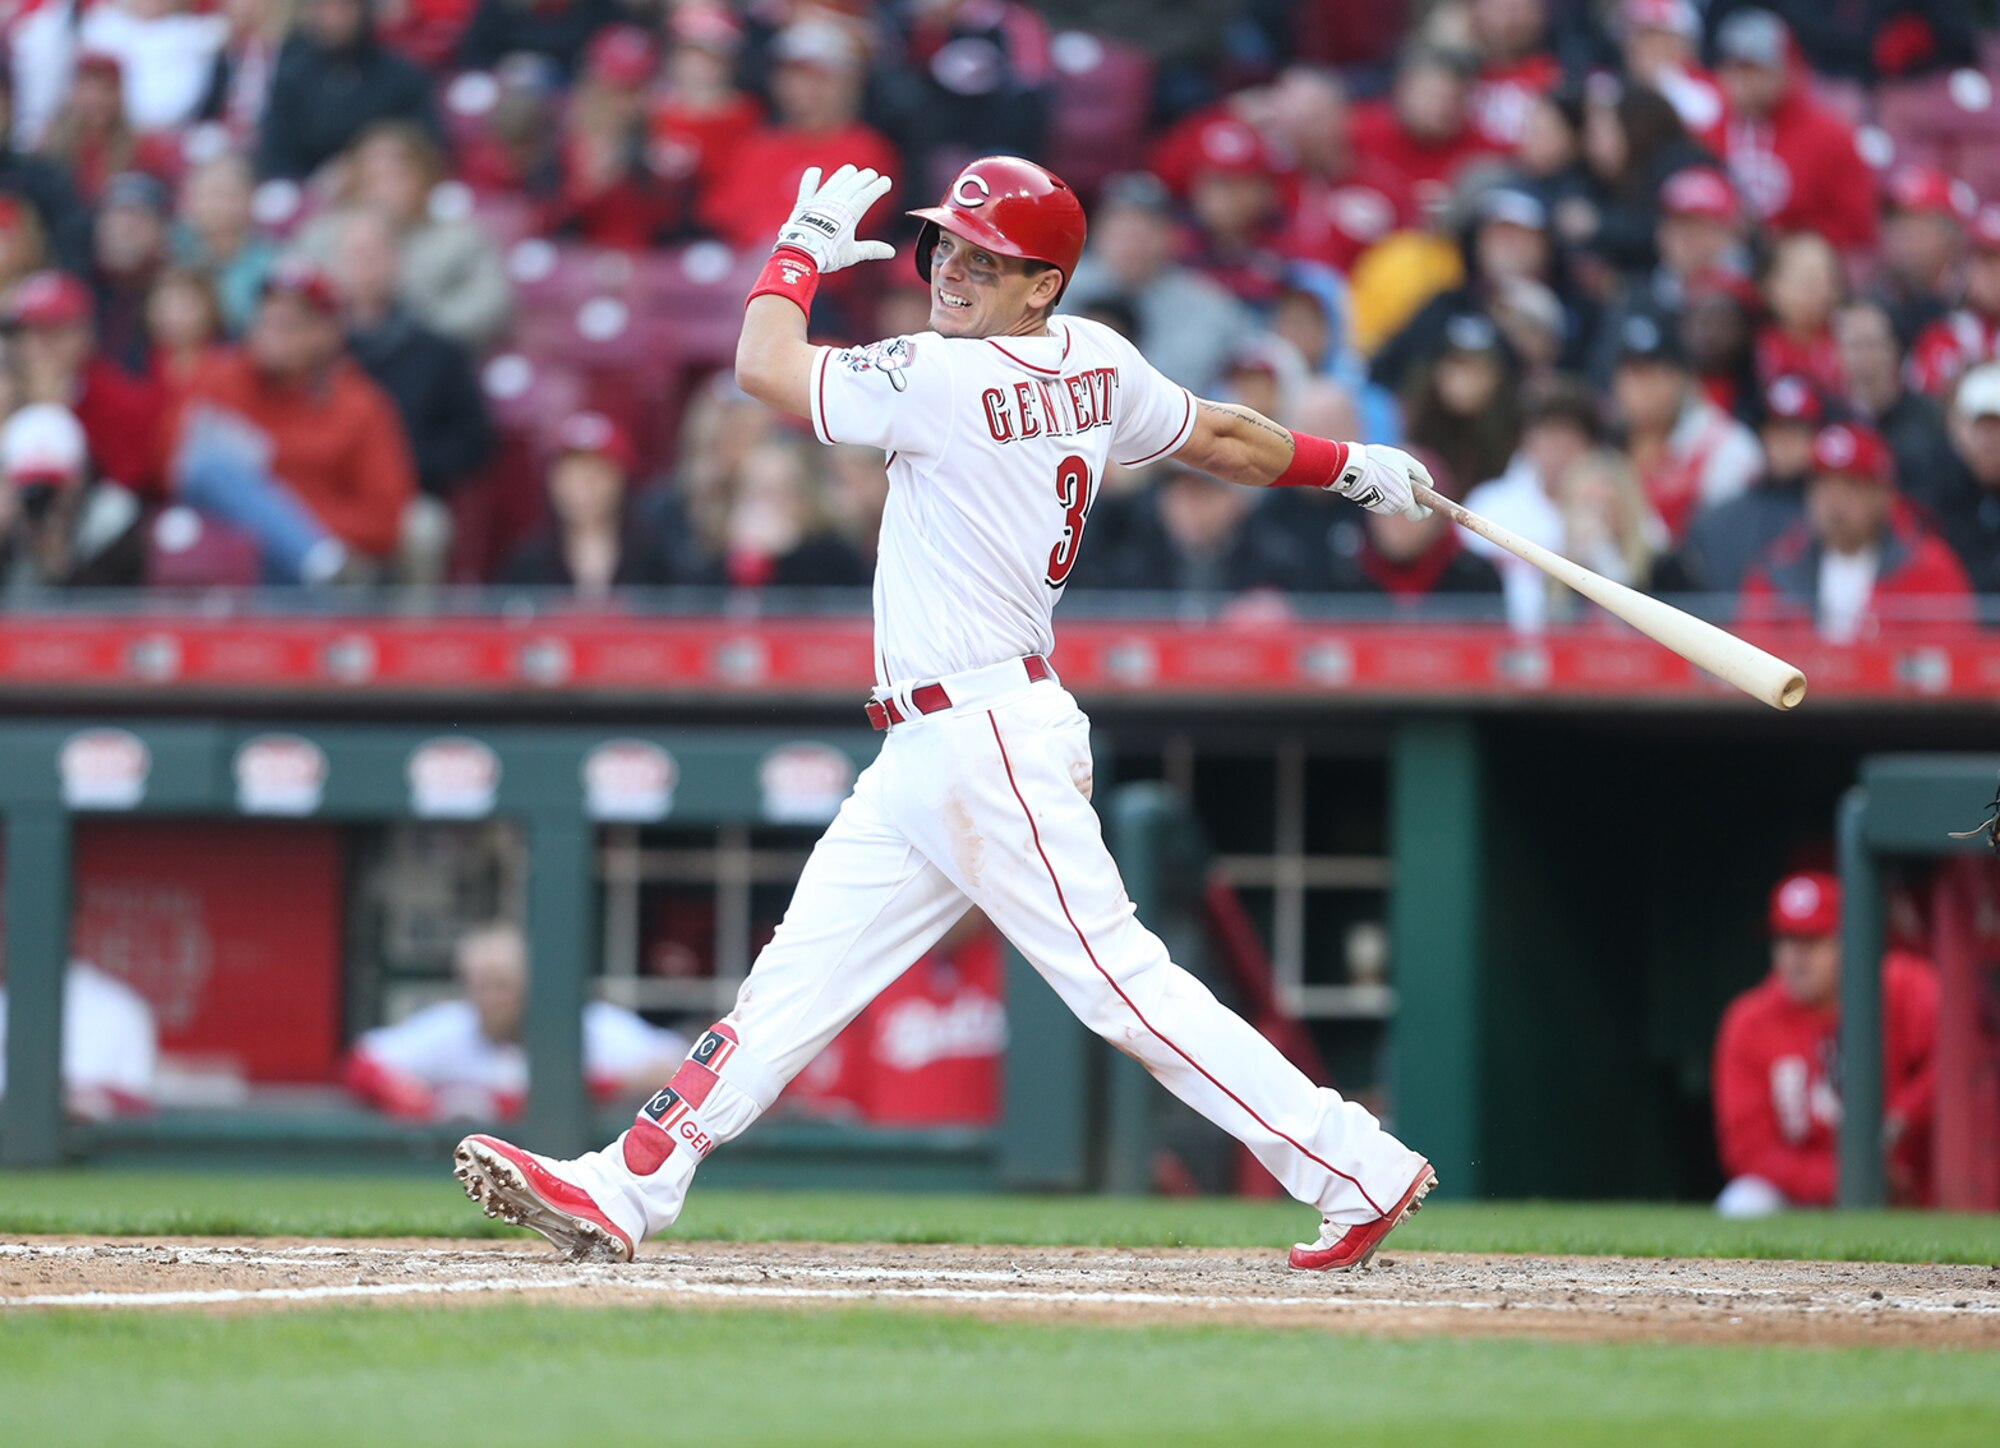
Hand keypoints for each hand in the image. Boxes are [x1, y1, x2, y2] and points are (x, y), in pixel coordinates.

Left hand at [774, 164, 895, 274]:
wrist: (802, 253)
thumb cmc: (828, 254)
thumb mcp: (853, 254)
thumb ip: (872, 250)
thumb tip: (891, 252)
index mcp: (849, 213)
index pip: (867, 195)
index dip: (878, 187)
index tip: (886, 181)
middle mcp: (835, 202)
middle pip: (854, 184)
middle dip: (865, 177)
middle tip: (872, 174)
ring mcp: (820, 200)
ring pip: (835, 180)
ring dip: (845, 174)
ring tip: (851, 170)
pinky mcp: (805, 203)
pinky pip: (807, 186)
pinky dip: (811, 177)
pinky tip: (815, 170)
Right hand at [1332, 443, 1433, 521]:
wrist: (1351, 467)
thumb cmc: (1380, 462)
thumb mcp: (1405, 460)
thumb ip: (1421, 472)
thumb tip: (1429, 484)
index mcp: (1404, 500)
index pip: (1419, 514)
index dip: (1425, 509)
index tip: (1426, 502)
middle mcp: (1392, 508)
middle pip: (1405, 505)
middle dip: (1407, 493)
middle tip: (1403, 475)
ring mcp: (1378, 507)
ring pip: (1392, 501)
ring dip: (1393, 489)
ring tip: (1386, 471)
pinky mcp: (1367, 504)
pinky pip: (1380, 498)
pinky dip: (1381, 490)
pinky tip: (1375, 475)